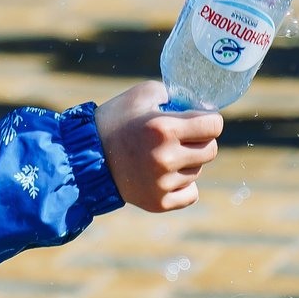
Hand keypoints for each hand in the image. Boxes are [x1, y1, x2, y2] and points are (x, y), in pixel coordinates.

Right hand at [95, 80, 222, 211]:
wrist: (84, 156)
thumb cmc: (115, 120)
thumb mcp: (141, 94)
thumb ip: (173, 96)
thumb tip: (200, 108)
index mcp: (163, 128)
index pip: (214, 125)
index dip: (209, 119)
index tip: (200, 119)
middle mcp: (165, 158)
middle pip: (211, 150)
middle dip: (200, 140)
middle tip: (180, 137)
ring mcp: (162, 183)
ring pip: (198, 170)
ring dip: (187, 161)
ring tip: (162, 154)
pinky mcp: (159, 203)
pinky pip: (191, 193)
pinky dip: (183, 184)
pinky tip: (164, 174)